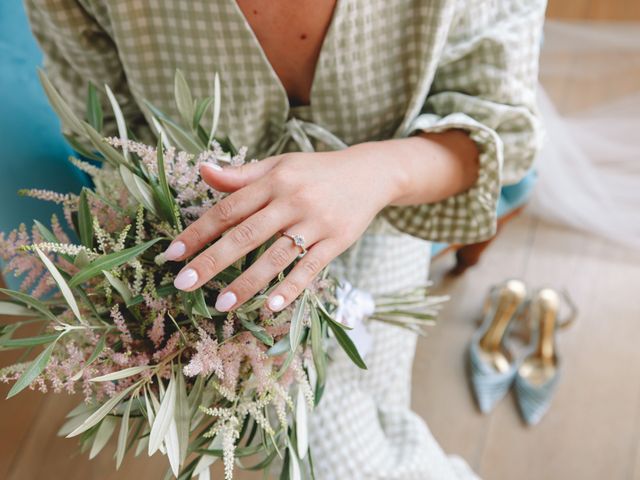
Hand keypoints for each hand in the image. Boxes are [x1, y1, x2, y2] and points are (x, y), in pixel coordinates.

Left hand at [163, 143, 404, 311]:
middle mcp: (292, 200)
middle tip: (183, 284)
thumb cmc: (316, 171)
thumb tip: (203, 170)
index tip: (173, 254)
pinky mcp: (337, 241)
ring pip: (276, 256)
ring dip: (248, 282)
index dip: (199, 231)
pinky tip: (272, 306)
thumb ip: (242, 174)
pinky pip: (311, 268)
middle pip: (246, 234)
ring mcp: (316, 222)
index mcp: (273, 180)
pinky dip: (291, 288)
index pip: (228, 208)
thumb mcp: (280, 165)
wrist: (370, 174)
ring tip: (222, 304)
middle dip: (212, 261)